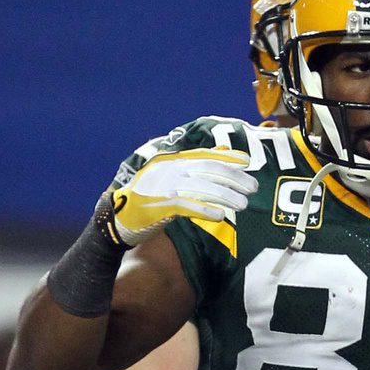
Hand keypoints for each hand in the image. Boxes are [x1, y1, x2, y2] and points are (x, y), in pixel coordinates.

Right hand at [110, 152, 255, 244]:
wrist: (116, 218)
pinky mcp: (158, 206)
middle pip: (207, 170)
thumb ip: (192, 166)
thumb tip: (221, 151)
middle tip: (253, 187)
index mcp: (171, 161)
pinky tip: (220, 216)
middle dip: (233, 178)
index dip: (227, 157)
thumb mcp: (168, 178)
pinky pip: (186, 206)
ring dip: (225, 196)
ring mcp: (163, 187)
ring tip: (243, 204)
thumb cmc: (147, 199)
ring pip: (201, 188)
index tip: (246, 161)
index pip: (204, 155)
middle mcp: (168, 170)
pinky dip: (204, 210)